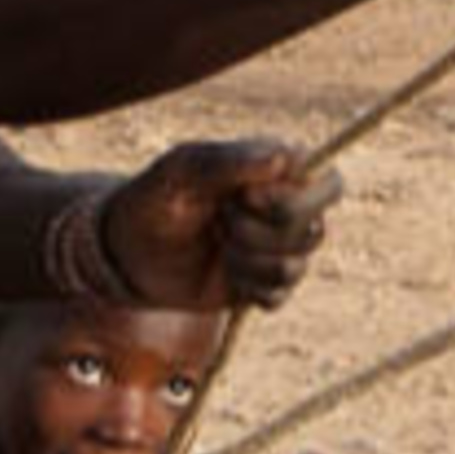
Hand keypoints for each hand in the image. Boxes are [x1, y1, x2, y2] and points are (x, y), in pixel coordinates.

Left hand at [98, 139, 341, 310]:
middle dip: (264, 231)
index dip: (288, 196)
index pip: (327, 182)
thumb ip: (229, 159)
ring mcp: (280, 249)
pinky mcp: (267, 284)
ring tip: (217, 243)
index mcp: (278, 170)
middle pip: (316, 227)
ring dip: (247, 258)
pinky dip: (247, 287)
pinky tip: (224, 271)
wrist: (127, 251)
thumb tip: (284, 159)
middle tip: (222, 221)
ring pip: (296, 265)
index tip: (243, 195)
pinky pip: (280, 294)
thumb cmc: (154, 196)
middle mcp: (288, 208)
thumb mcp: (181, 169)